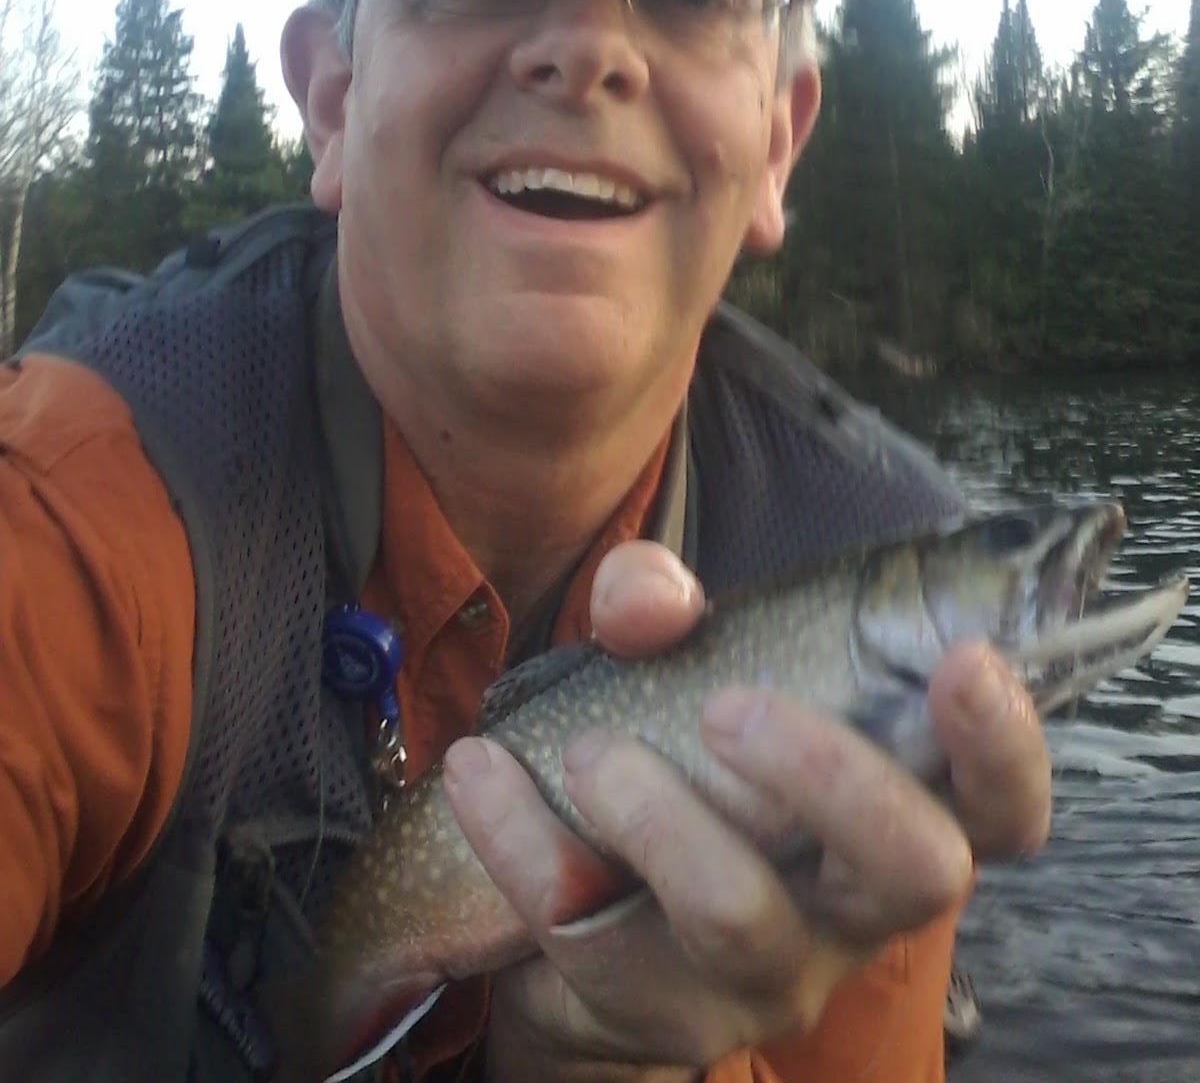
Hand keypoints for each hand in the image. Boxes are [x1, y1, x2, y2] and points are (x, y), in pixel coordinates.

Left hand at [442, 540, 1051, 1080]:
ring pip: (739, 914)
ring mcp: (764, 975)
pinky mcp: (657, 1015)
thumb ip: (663, 607)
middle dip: (829, 773)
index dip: (1005, 742)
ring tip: (585, 751)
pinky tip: (478, 774)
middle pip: (914, 872)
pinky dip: (520, 837)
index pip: (1002, 803)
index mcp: (893, 810)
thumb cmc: (672, 756)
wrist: (584, 898)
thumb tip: (648, 598)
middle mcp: (852, 907)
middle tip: (728, 705)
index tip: (963, 660)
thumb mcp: (675, 664)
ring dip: (652, 810)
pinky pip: (591, 934)